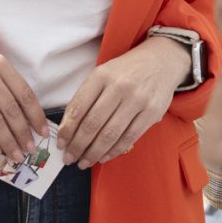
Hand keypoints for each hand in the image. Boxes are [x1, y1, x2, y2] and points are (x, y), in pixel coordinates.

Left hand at [58, 36, 188, 167]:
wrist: (161, 60)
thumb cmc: (126, 71)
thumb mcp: (103, 74)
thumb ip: (86, 97)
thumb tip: (68, 128)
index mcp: (101, 75)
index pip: (78, 108)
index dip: (67, 130)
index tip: (60, 144)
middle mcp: (119, 87)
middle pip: (93, 124)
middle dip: (78, 146)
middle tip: (69, 158)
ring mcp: (138, 100)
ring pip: (110, 134)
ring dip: (94, 153)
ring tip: (84, 162)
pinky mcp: (152, 112)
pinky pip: (129, 137)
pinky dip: (114, 151)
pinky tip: (104, 157)